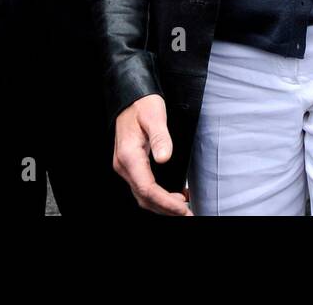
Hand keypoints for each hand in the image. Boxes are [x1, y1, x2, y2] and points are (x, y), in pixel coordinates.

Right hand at [113, 94, 191, 214]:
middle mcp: (124, 165)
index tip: (183, 208)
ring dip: (162, 205)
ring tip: (184, 206)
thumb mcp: (155, 116)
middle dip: (166, 209)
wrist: (130, 98)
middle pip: (144, 198)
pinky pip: (143, 187)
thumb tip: (165, 158)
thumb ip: (161, 138)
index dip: (166, 202)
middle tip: (188, 213)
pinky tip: (174, 195)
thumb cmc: (143, 105)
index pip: (147, 189)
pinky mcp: (131, 165)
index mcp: (129, 157)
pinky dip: (158, 196)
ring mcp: (126, 166)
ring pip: (142, 195)